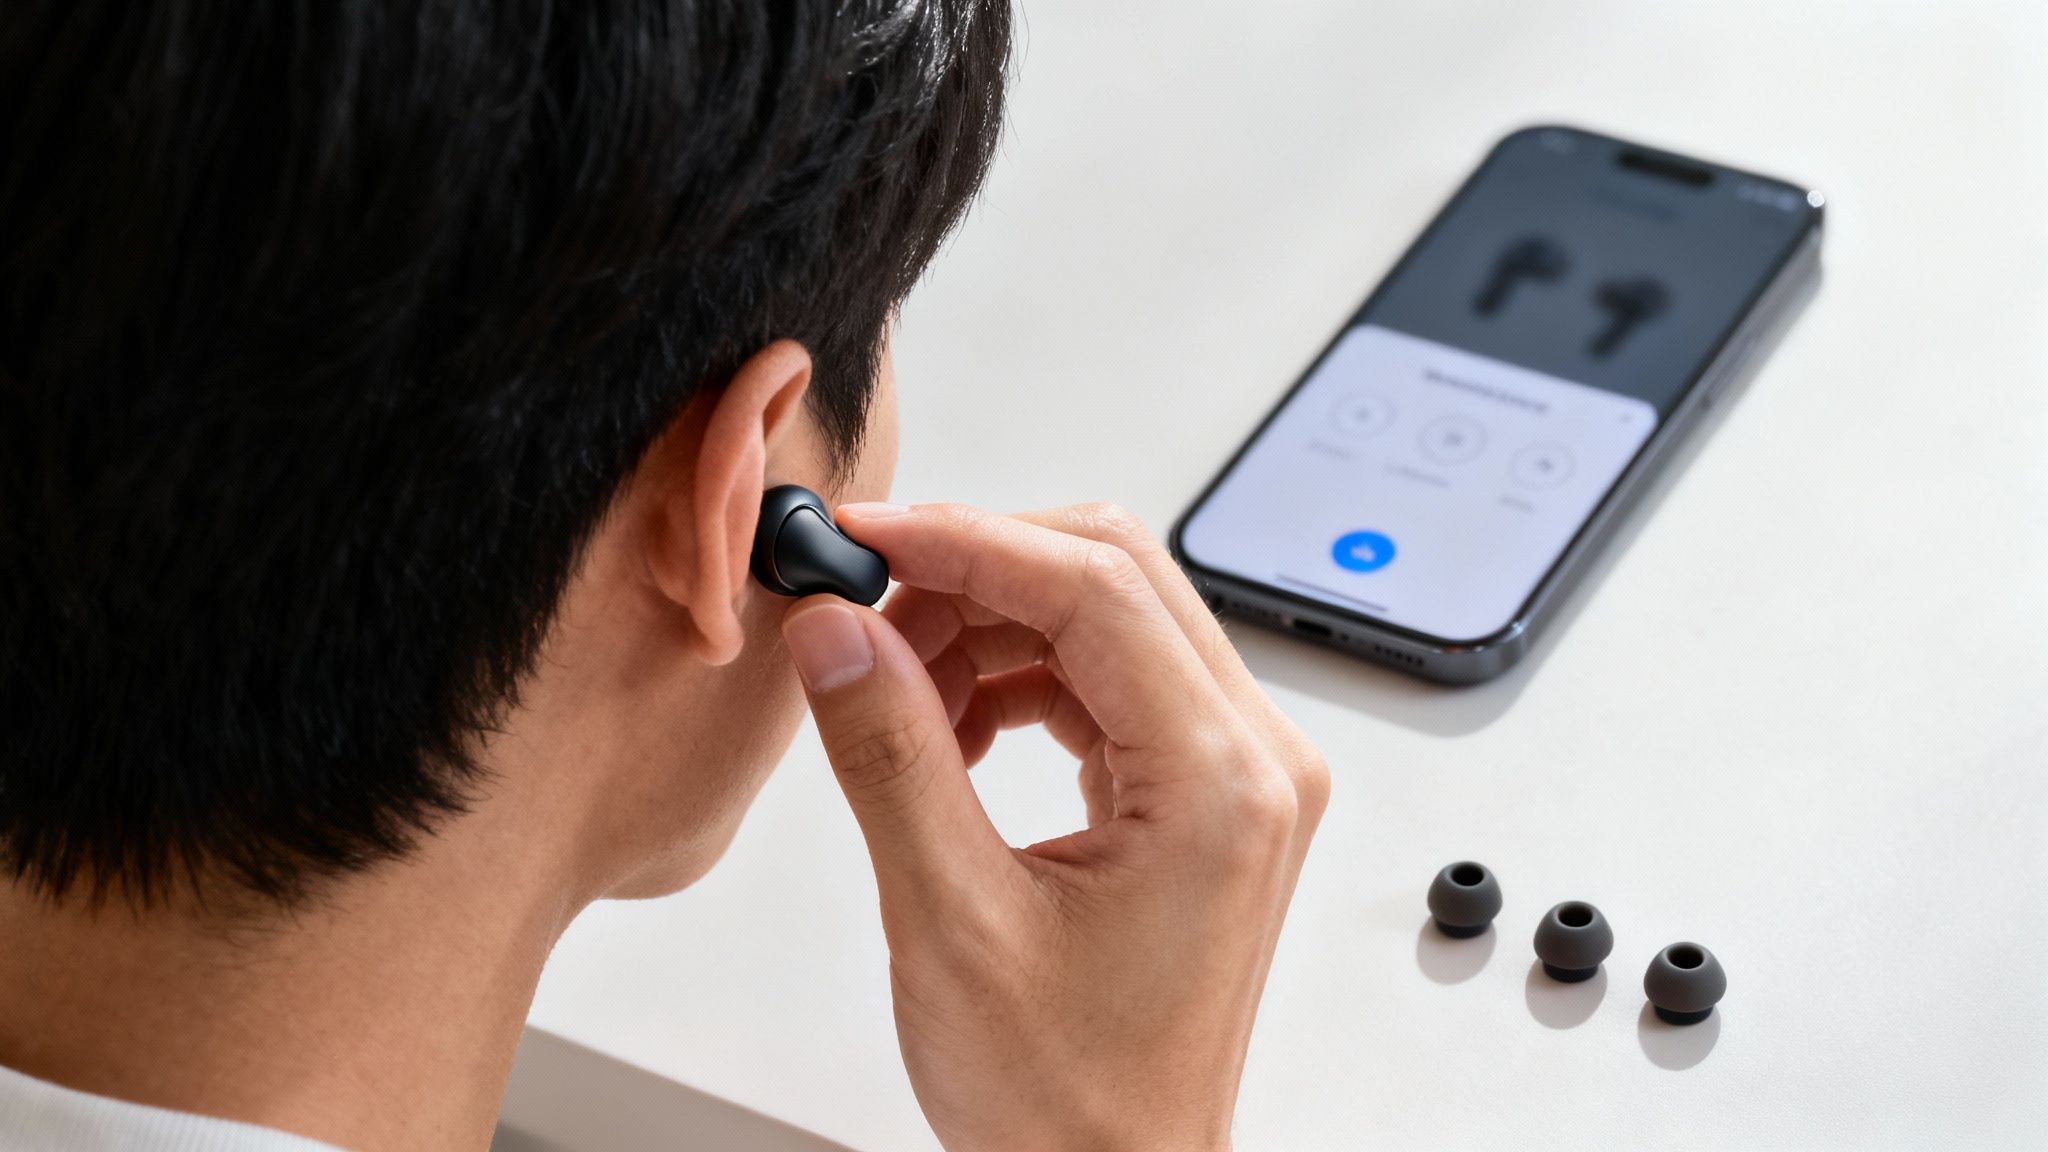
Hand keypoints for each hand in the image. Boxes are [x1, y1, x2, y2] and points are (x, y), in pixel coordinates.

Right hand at [779, 502, 1328, 1151]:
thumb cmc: (1067, 1097)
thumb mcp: (951, 920)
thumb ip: (891, 755)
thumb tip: (836, 630)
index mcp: (1218, 782)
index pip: (1093, 586)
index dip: (964, 541)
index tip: (863, 535)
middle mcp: (1253, 760)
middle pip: (1112, 578)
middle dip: (974, 575)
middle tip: (861, 609)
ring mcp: (1237, 773)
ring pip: (1106, 620)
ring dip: (988, 629)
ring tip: (893, 693)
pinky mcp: (1204, 792)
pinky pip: (1109, 681)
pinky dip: (1018, 680)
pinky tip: (944, 728)